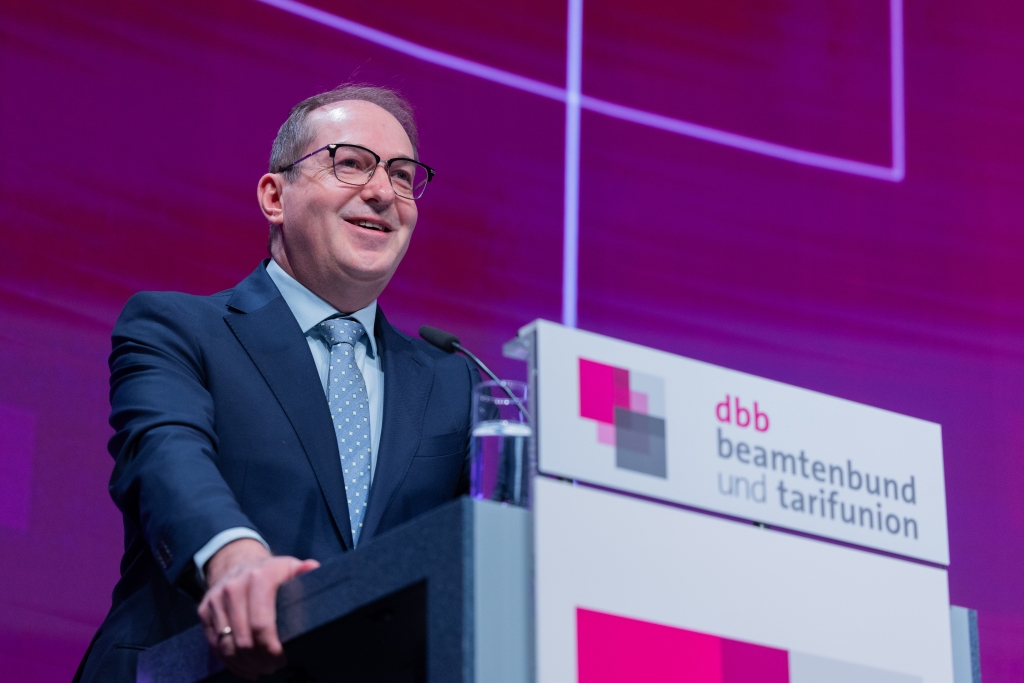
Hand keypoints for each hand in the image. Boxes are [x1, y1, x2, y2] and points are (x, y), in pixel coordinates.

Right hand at [197, 539, 319, 679]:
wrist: (236, 561)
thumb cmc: (269, 571)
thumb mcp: (288, 567)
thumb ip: (303, 571)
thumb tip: (314, 568)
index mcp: (259, 578)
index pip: (262, 625)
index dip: (271, 649)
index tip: (282, 659)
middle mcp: (234, 588)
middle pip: (244, 640)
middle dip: (260, 660)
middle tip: (273, 667)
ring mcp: (216, 600)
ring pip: (227, 646)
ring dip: (245, 664)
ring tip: (261, 669)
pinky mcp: (204, 610)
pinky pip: (215, 645)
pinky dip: (230, 662)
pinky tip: (245, 667)